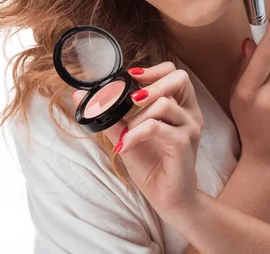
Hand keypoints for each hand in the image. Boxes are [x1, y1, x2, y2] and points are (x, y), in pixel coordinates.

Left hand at [72, 62, 203, 218]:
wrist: (168, 198)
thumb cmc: (152, 165)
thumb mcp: (127, 134)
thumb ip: (109, 114)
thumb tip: (80, 96)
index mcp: (180, 106)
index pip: (174, 74)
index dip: (153, 71)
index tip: (130, 76)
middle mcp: (189, 114)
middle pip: (180, 78)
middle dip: (152, 83)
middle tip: (132, 99)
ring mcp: (189, 129)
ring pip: (164, 104)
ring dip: (137, 117)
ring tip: (126, 133)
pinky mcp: (184, 145)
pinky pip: (157, 128)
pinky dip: (136, 133)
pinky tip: (126, 145)